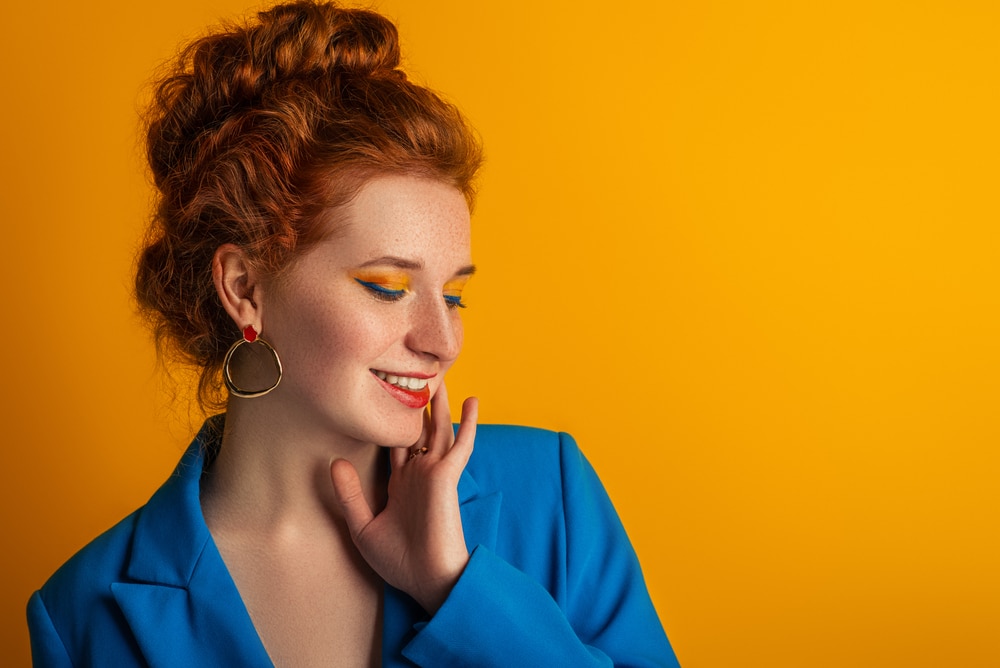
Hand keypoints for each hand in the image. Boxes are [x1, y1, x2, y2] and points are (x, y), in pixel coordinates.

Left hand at [331, 384, 477, 613]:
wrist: (426, 580)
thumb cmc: (399, 561)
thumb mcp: (363, 527)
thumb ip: (350, 494)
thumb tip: (334, 462)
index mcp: (401, 484)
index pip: (396, 445)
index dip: (393, 424)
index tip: (387, 400)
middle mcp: (419, 474)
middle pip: (419, 431)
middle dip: (419, 407)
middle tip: (417, 379)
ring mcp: (435, 473)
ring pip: (439, 430)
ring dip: (442, 406)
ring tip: (442, 379)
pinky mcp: (447, 477)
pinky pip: (460, 444)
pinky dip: (468, 423)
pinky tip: (472, 401)